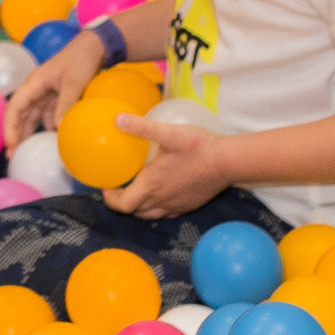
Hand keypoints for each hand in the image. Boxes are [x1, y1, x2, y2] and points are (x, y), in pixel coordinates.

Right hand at [3, 32, 105, 149]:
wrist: (95, 46)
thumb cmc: (81, 60)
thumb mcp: (74, 82)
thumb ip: (65, 105)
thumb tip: (57, 128)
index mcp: (34, 83)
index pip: (15, 107)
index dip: (10, 127)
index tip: (11, 144)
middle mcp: (35, 89)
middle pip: (20, 114)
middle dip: (14, 134)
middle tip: (12, 156)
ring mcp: (45, 93)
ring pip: (32, 116)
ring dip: (28, 133)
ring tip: (27, 153)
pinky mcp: (56, 97)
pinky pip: (47, 115)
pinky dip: (46, 128)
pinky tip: (51, 141)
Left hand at [101, 115, 228, 218]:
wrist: (228, 162)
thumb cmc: (198, 147)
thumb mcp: (169, 134)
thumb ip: (142, 127)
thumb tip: (117, 119)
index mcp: (152, 185)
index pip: (122, 204)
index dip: (110, 198)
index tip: (107, 185)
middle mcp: (161, 200)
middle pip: (133, 211)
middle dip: (122, 201)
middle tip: (119, 185)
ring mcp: (175, 205)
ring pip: (150, 214)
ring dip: (139, 206)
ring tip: (136, 189)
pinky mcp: (188, 206)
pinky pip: (166, 213)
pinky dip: (157, 207)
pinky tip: (161, 191)